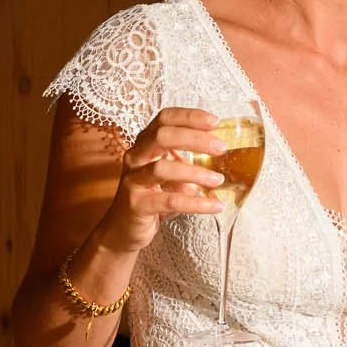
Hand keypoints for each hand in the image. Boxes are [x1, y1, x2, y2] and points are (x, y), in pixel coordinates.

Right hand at [95, 108, 226, 252]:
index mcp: (145, 144)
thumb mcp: (171, 173)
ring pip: (162, 168)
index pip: (164, 119)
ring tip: (218, 180)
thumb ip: (189, 160)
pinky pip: (169, 201)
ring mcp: (133, 180)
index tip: (215, 121)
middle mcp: (136, 157)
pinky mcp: (137, 205)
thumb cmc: (152, 196)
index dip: (189, 116)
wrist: (123, 230)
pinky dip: (195, 203)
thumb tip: (223, 153)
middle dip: (194, 138)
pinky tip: (214, 205)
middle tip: (221, 148)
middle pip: (162, 136)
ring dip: (195, 173)